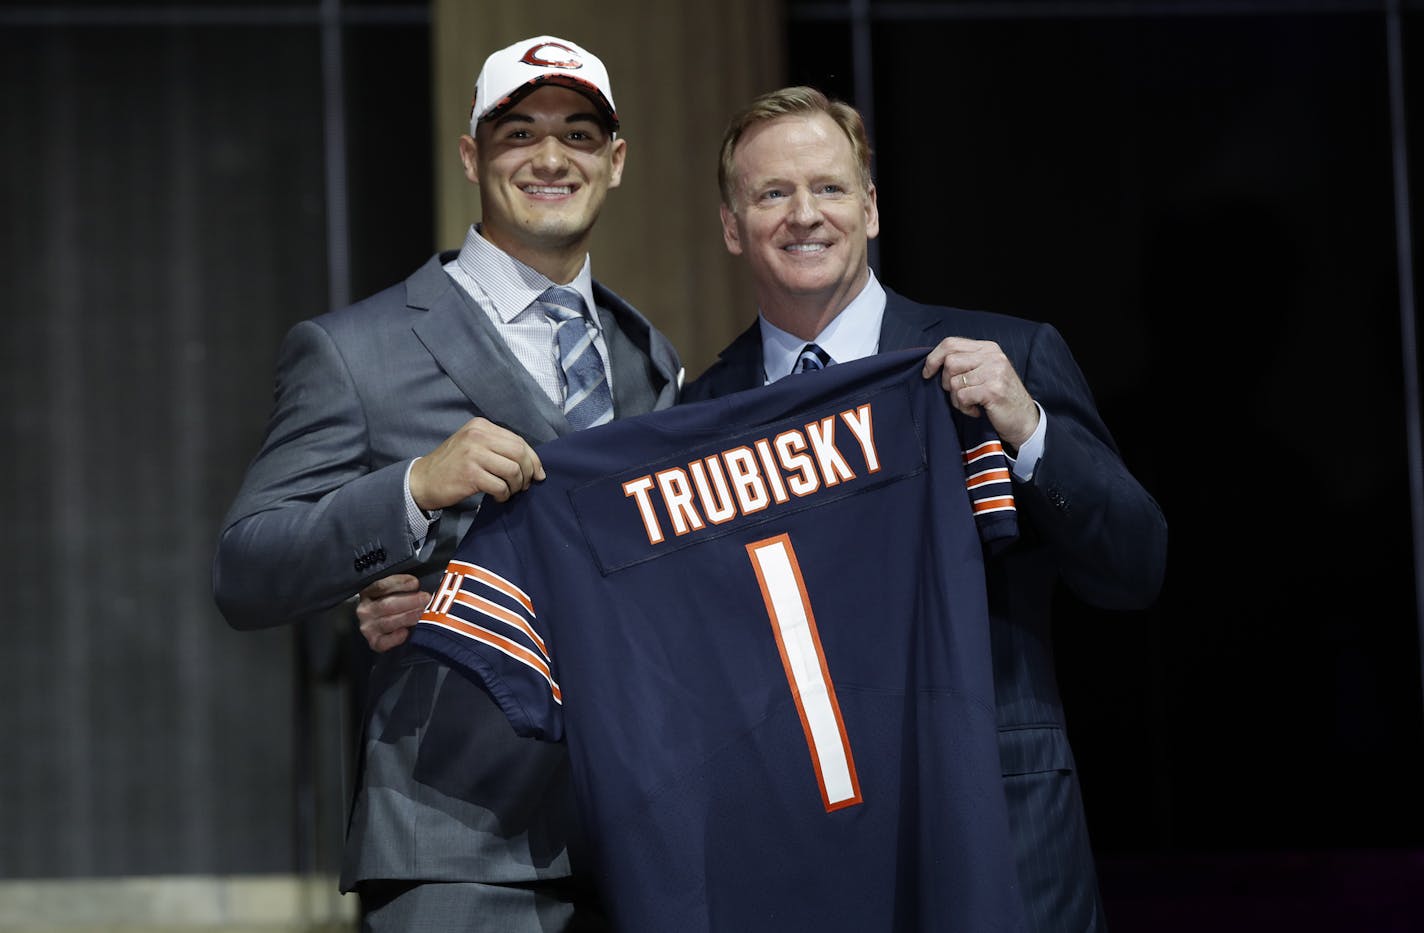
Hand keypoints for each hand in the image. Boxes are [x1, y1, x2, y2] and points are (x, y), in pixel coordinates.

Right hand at [356, 573, 428, 652]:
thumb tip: (417, 584)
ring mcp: (369, 627)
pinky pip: (384, 642)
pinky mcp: (374, 642)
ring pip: (387, 622)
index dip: (399, 583)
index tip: (415, 583)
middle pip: (386, 605)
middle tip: (425, 598)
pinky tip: (405, 632)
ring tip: (421, 613)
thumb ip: (402, 587)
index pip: (381, 586)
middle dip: (409, 601)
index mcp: (368, 593)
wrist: (381, 628)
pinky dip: (395, 638)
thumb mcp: (393, 592)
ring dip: (407, 617)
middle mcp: (366, 610)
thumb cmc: (392, 606)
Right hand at [410, 417, 544, 510]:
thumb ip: (498, 448)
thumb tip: (533, 464)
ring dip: (516, 486)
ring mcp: (473, 454)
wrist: (423, 480)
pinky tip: (498, 497)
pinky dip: (504, 495)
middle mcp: (477, 435)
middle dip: (528, 472)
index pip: (518, 440)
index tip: (538, 473)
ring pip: (513, 470)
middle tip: (524, 486)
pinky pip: (500, 486)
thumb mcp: (473, 446)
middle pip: (519, 453)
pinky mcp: (470, 474)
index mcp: (480, 426)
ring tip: (509, 492)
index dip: (533, 459)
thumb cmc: (452, 465)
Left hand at [922, 337, 1038, 449]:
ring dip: (956, 399)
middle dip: (946, 383)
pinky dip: (964, 408)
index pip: (951, 343)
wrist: (1024, 419)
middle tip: (960, 394)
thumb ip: (965, 363)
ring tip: (971, 404)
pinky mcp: (993, 390)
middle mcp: (993, 356)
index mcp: (988, 348)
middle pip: (949, 362)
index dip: (933, 358)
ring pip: (953, 382)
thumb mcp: (984, 372)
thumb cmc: (999, 397)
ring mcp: (994, 372)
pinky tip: (976, 410)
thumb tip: (932, 363)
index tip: (927, 373)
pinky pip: (961, 397)